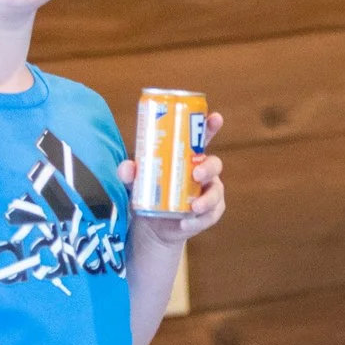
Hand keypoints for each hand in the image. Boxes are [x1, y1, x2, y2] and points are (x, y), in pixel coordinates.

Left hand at [122, 113, 226, 246]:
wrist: (153, 226)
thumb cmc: (149, 194)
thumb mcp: (136, 182)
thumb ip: (130, 174)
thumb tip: (128, 167)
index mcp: (188, 158)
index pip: (203, 138)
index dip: (211, 126)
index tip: (215, 118)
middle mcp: (202, 173)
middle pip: (214, 164)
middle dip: (208, 168)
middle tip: (195, 174)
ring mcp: (208, 193)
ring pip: (216, 192)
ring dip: (207, 199)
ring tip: (193, 207)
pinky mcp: (209, 214)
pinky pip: (211, 215)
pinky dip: (199, 220)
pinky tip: (186, 223)